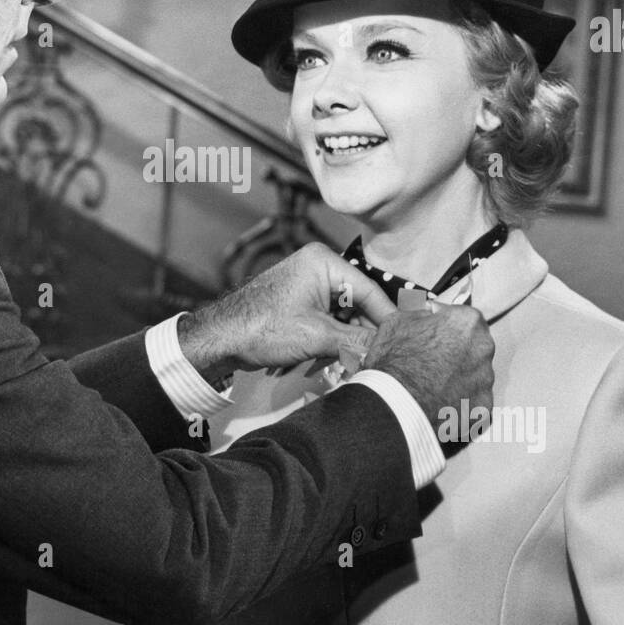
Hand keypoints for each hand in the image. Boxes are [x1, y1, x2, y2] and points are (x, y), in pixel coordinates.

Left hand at [176, 243, 394, 375]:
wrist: (220, 338)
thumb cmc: (261, 328)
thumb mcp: (317, 337)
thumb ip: (358, 342)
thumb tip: (388, 349)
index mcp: (323, 262)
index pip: (370, 290)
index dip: (387, 319)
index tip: (403, 340)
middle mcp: (318, 267)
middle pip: (358, 303)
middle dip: (365, 332)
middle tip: (378, 357)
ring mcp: (308, 285)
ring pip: (344, 315)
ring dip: (348, 340)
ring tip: (352, 362)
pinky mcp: (299, 303)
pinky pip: (328, 319)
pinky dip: (333, 339)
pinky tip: (333, 359)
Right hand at [361, 300, 494, 448]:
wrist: (394, 406)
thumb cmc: (394, 360)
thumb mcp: (398, 320)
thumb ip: (422, 315)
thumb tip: (428, 317)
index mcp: (467, 322)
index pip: (462, 317)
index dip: (445, 326)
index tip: (432, 335)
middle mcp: (484, 349)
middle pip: (473, 347)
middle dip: (457, 352)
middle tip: (432, 362)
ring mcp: (485, 382)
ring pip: (475, 376)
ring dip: (459, 379)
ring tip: (433, 387)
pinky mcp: (483, 409)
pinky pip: (472, 403)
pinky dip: (459, 403)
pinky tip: (440, 405)